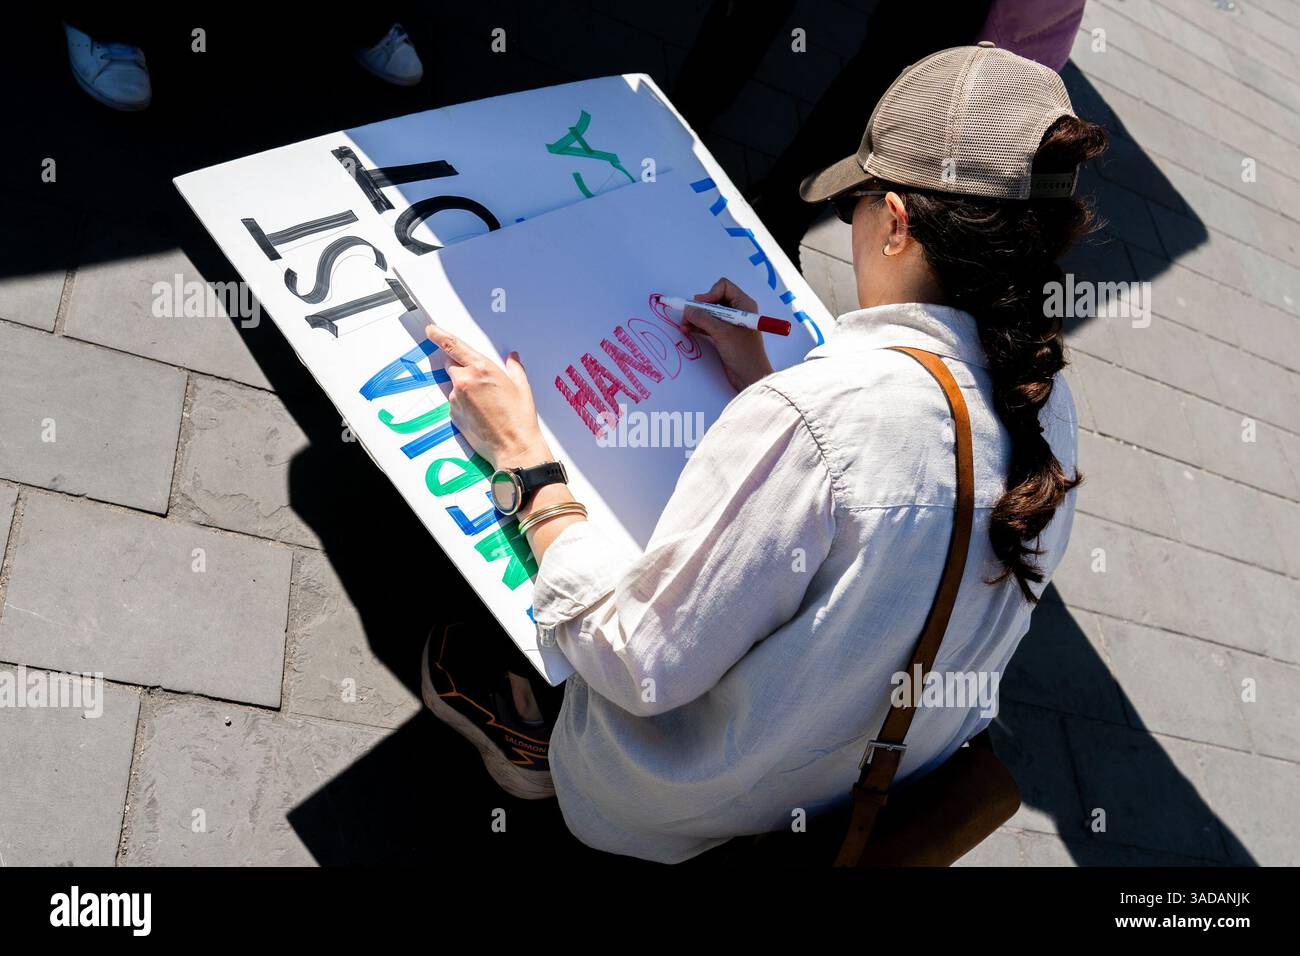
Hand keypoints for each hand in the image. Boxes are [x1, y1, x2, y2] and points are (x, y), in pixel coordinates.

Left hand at [424, 323, 551, 468]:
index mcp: (481, 368)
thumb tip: (512, 357)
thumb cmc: (519, 418)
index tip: (432, 330)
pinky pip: (454, 402)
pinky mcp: (453, 414)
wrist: (513, 446)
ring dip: (464, 389)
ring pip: (454, 385)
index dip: (439, 335)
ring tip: (486, 404)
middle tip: (480, 382)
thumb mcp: (521, 387)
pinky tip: (481, 414)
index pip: (453, 345)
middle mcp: (464, 381)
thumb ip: (514, 368)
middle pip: (451, 364)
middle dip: (461, 368)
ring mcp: (456, 398)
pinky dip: (464, 404)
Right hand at [680, 277, 774, 392]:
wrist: (750, 377)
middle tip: (687, 315)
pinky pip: (708, 324)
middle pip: (714, 299)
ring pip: (709, 313)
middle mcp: (738, 311)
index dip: (709, 294)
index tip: (699, 305)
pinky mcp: (724, 335)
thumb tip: (688, 309)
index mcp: (744, 305)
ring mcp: (731, 323)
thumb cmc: (743, 354)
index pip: (724, 287)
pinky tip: (687, 330)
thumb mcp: (722, 332)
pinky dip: (698, 326)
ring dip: (696, 317)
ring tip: (684, 324)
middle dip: (699, 307)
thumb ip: (703, 319)